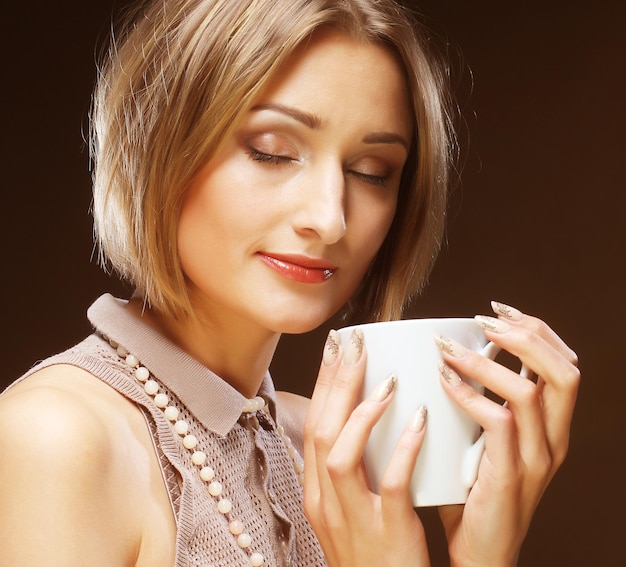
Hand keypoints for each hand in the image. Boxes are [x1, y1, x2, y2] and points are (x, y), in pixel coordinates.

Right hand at [303, 329, 430, 566]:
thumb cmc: (375, 552)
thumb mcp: (349, 510)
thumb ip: (352, 469)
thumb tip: (367, 417)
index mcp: (317, 492)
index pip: (313, 427)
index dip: (323, 384)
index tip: (337, 348)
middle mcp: (326, 502)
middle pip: (322, 431)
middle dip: (336, 382)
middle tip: (354, 343)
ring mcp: (353, 518)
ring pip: (340, 454)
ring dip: (360, 411)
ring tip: (386, 377)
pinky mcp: (387, 533)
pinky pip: (391, 485)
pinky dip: (402, 449)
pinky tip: (420, 420)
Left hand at [435, 301, 579, 566]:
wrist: (480, 552)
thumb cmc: (472, 491)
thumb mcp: (483, 441)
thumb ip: (480, 404)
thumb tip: (450, 357)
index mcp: (550, 428)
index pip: (562, 366)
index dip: (537, 330)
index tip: (499, 309)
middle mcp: (554, 441)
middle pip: (563, 373)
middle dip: (525, 336)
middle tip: (483, 320)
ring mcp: (536, 461)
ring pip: (530, 393)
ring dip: (486, 362)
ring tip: (450, 348)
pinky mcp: (510, 477)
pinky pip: (498, 424)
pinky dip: (470, 394)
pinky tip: (444, 380)